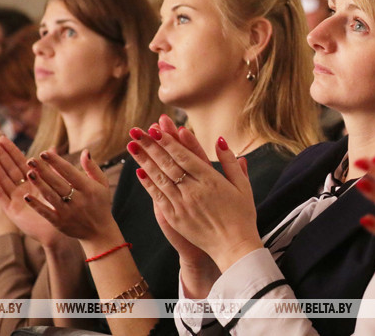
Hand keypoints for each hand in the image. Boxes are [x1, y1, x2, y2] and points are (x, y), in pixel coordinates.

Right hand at [0, 136, 64, 246]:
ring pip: (2, 179)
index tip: (1, 136)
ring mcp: (15, 199)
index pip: (20, 161)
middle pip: (9, 168)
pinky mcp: (11, 210)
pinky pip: (1, 195)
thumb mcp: (59, 185)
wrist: (60, 231)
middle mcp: (22, 188)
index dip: (11, 150)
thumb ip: (54, 167)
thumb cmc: (63, 208)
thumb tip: (53, 148)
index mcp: (33, 181)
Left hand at [21, 149, 116, 241]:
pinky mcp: (60, 223)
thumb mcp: (102, 184)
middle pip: (58, 183)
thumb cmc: (100, 204)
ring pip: (50, 196)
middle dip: (44, 170)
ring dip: (39, 184)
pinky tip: (26, 197)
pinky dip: (36, 205)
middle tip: (31, 160)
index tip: (44, 152)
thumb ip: (92, 168)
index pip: (70, 172)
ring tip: (29, 173)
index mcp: (89, 188)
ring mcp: (68, 212)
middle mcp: (78, 200)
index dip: (56, 162)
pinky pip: (46, 213)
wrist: (99, 232)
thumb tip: (85, 151)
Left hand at [129, 118, 261, 272]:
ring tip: (131, 146)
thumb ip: (230, 163)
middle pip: (167, 163)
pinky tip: (139, 170)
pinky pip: (158, 197)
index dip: (168, 141)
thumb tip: (220, 140)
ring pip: (159, 178)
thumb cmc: (242, 215)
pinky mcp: (175, 218)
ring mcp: (182, 205)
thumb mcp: (243, 186)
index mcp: (211, 180)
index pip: (184, 156)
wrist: (234, 247)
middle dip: (150, 145)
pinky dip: (148, 183)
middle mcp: (193, 191)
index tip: (156, 128)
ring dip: (144, 160)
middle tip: (136, 131)